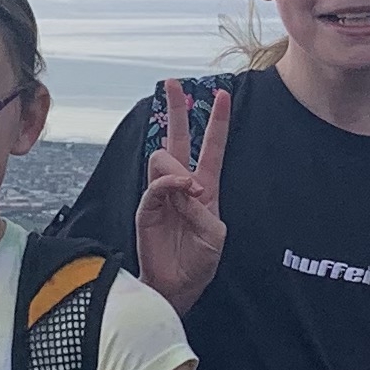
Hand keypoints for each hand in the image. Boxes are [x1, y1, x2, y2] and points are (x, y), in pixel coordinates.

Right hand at [135, 77, 232, 311]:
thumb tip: (183, 185)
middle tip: (173, 83)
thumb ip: (201, 207)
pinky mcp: (147, 208)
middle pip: (177, 138)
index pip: (211, 146)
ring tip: (191, 190)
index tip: (223, 95)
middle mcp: (182, 184)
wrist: (179, 286)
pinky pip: (155, 184)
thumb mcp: (215, 234)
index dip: (217, 122)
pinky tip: (181, 188)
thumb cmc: (200, 261)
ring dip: (179, 168)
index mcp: (206, 187)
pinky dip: (169, 182)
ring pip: (162, 157)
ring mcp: (162, 194)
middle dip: (176, 109)